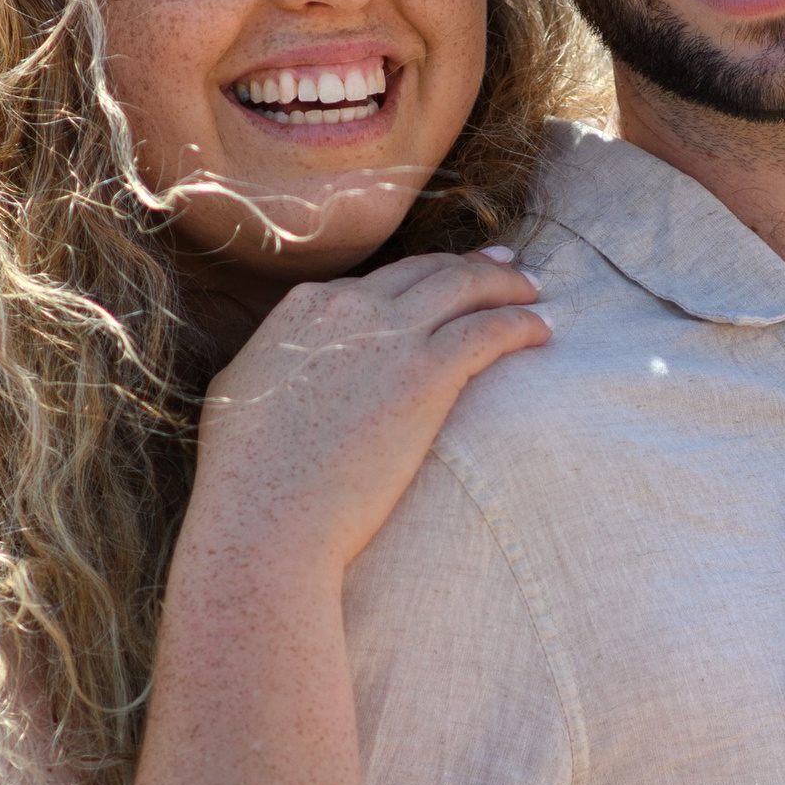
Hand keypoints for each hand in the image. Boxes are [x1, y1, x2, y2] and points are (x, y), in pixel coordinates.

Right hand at [188, 251, 547, 579]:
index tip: (449, 279)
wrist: (266, 518)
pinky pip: (490, 330)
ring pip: (464, 286)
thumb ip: (278, 358)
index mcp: (306, 307)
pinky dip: (521, 323)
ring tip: (532, 294)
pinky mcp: (427, 373)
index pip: (379, 281)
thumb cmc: (244, 477)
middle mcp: (349, 306)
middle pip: (427, 271)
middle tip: (505, 268)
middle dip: (472, 266)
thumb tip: (289, 357)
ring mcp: (390, 335)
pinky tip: (541, 329)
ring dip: (506, 285)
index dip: (422, 277)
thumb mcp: (243, 390)